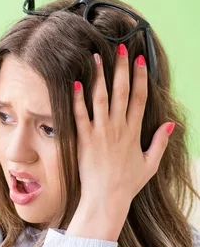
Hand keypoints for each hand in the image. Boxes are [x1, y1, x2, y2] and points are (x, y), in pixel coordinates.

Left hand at [67, 45, 174, 241]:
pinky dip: (77, 100)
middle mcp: (118, 128)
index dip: (140, 76)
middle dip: (121, 67)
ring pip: (100, 99)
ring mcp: (100, 133)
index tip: (139, 59)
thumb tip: (170, 125)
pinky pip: (80, 116)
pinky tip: (75, 84)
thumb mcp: (150, 164)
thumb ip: (159, 143)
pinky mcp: (84, 140)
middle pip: (121, 91)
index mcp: (134, 131)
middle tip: (120, 47)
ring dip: (98, 76)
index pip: (139, 97)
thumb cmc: (127, 184)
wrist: (106, 198)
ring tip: (95, 57)